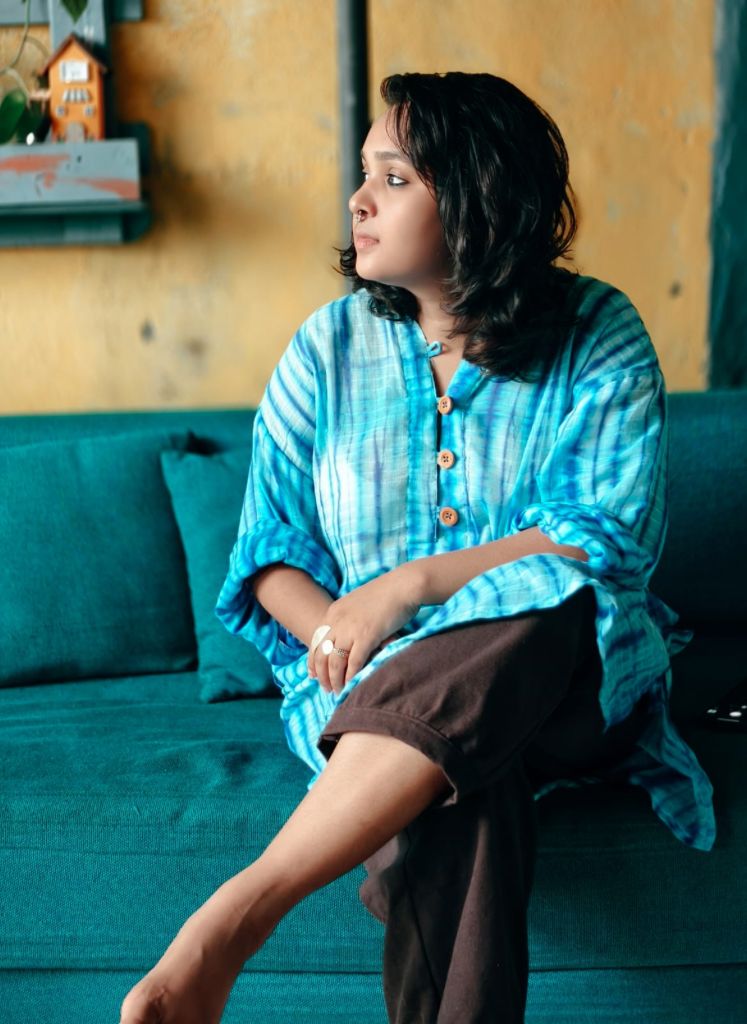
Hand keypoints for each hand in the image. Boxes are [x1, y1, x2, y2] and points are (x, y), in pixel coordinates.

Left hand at [307, 567, 421, 694]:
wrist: (403, 585)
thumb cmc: (387, 594)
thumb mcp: (358, 604)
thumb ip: (348, 619)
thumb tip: (347, 638)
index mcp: (333, 612)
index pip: (315, 641)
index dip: (312, 661)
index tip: (313, 675)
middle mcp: (337, 621)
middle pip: (321, 654)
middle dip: (322, 675)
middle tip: (326, 688)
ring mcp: (350, 629)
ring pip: (334, 662)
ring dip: (335, 680)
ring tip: (338, 691)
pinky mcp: (366, 636)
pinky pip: (354, 663)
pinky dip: (351, 677)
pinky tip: (353, 685)